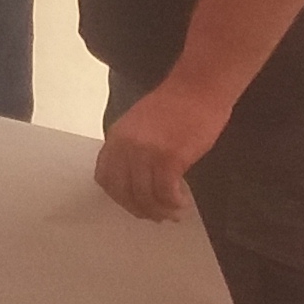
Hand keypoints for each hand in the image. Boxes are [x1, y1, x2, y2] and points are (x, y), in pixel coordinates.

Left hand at [96, 79, 228, 222]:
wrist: (199, 87)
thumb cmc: (176, 104)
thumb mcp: (140, 124)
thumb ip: (132, 148)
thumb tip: (136, 180)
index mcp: (116, 136)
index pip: (105, 177)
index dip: (118, 197)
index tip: (134, 203)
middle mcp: (126, 145)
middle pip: (123, 192)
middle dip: (139, 209)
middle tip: (156, 215)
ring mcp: (146, 152)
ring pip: (144, 197)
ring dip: (159, 211)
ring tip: (173, 213)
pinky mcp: (169, 158)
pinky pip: (166, 193)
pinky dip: (174, 204)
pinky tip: (183, 203)